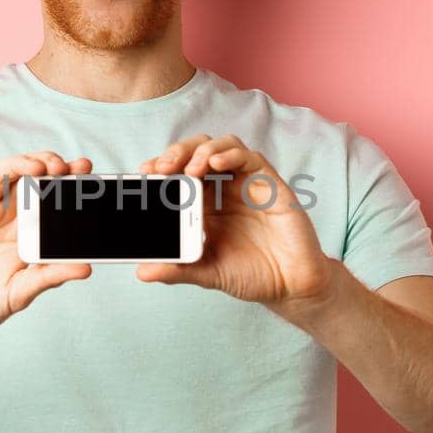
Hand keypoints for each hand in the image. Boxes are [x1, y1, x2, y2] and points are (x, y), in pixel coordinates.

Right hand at [0, 151, 92, 336]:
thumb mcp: (19, 293)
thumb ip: (48, 277)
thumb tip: (85, 268)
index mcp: (25, 227)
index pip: (49, 191)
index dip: (67, 177)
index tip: (86, 171)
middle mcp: (2, 211)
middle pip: (27, 171)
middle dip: (48, 162)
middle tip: (63, 169)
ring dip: (18, 162)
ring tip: (35, 170)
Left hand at [135, 134, 335, 306]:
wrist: (290, 286)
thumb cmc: (251, 275)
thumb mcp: (207, 273)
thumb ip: (178, 270)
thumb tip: (142, 273)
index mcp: (204, 204)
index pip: (179, 172)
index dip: (161, 166)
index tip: (143, 172)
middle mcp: (224, 189)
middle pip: (196, 152)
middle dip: (176, 153)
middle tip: (161, 168)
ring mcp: (246, 184)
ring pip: (222, 146)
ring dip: (201, 150)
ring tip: (190, 168)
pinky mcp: (269, 184)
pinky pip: (250, 158)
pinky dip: (230, 155)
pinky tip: (215, 164)